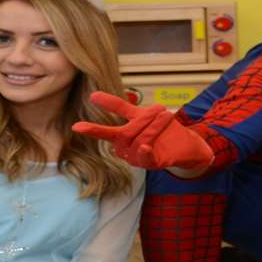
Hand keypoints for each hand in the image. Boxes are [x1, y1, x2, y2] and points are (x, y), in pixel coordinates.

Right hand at [73, 92, 213, 171]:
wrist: (185, 144)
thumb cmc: (161, 129)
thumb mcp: (140, 113)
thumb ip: (119, 107)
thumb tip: (92, 96)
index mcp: (121, 139)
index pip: (105, 132)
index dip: (92, 129)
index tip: (77, 126)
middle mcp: (125, 151)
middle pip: (125, 134)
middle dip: (142, 119)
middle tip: (159, 108)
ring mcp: (138, 159)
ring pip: (138, 141)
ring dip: (153, 126)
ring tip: (166, 115)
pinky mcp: (152, 165)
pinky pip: (144, 159)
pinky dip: (144, 151)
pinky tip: (146, 146)